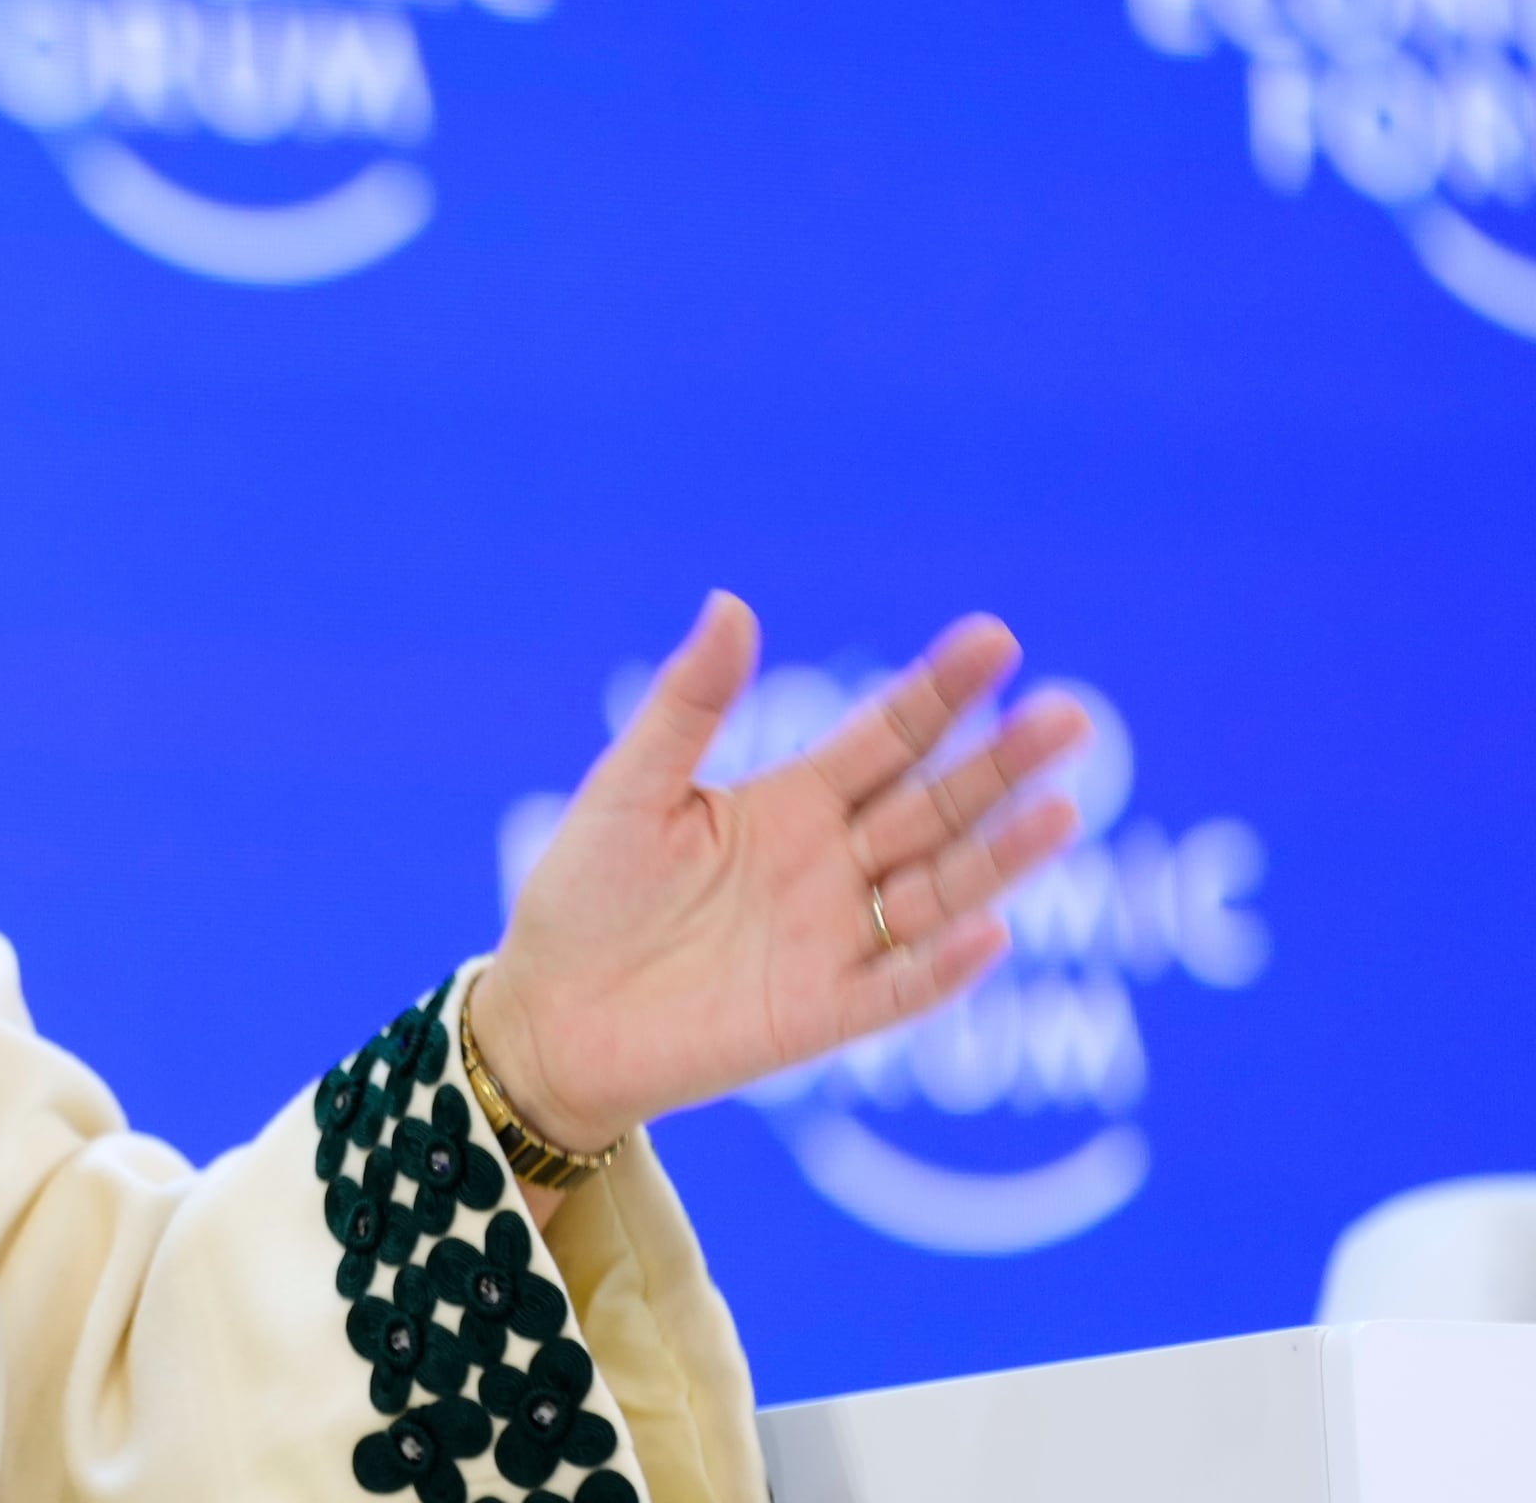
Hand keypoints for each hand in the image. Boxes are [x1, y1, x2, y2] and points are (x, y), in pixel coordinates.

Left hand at [470, 594, 1087, 1155]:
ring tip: (1060, 809)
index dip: (940, 692)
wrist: (547, 1012)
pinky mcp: (820, 1015)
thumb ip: (687, 703)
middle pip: (934, 807)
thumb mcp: (630, 785)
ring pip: (939, 891)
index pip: (886, 738)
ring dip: (998, 856)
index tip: (998, 639)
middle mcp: (830, 867)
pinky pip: (898, 988)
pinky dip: (943, 965)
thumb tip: (733, 603)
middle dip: (999, 765)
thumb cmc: (583, 892)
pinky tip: (988, 930)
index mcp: (789, 804)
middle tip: (1070, 717)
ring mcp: (834, 941)